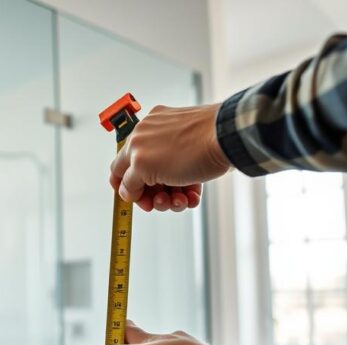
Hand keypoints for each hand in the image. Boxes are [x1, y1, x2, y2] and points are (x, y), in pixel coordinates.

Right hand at [109, 104, 230, 211]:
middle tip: (163, 204)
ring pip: (164, 179)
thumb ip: (129, 180)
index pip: (118, 168)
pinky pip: (183, 175)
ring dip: (170, 197)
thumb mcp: (145, 167)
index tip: (136, 202)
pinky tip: (192, 195)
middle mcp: (152, 140)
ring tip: (181, 201)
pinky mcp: (193, 151)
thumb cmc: (190, 148)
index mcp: (136, 140)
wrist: (228, 138)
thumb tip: (124, 190)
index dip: (123, 189)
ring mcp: (174, 145)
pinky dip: (186, 189)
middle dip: (152, 196)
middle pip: (142, 178)